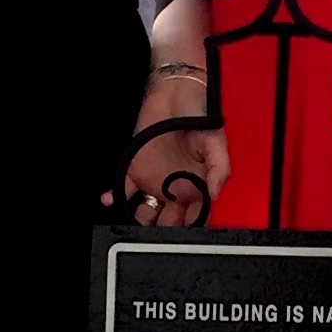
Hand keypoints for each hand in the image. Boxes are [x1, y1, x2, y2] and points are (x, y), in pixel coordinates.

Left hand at [100, 73, 230, 225]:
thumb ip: (220, 169)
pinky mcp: (136, 168)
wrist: (175, 91)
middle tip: (156, 240)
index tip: (183, 238)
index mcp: (198, 185)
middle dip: (163, 232)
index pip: (195, 215)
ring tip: (135, 227)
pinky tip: (112, 200)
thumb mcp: (217, 141)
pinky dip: (116, 197)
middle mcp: (176, 187)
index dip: (190, 228)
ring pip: (146, 210)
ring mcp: (155, 180)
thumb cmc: (200, 113)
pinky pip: (125, 188)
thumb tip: (215, 194)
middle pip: (169, 220)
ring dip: (140, 221)